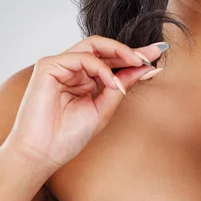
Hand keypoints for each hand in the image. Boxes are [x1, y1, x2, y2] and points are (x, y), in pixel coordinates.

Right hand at [2, 36, 164, 173]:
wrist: (42, 155)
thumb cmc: (68, 137)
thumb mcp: (104, 108)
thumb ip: (122, 85)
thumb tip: (147, 68)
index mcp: (83, 78)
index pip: (110, 60)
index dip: (134, 56)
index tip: (158, 53)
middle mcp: (71, 68)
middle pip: (103, 48)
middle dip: (130, 50)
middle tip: (151, 54)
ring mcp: (59, 65)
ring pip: (94, 45)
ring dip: (119, 53)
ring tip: (138, 63)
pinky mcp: (48, 65)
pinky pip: (82, 57)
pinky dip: (101, 68)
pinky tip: (112, 82)